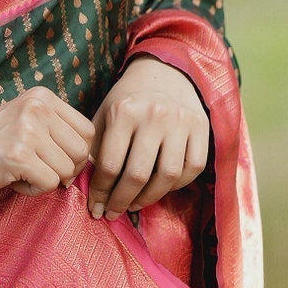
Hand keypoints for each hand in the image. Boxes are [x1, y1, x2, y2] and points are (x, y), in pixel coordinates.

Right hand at [0, 87, 93, 197]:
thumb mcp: (27, 121)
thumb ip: (58, 130)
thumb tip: (90, 158)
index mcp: (42, 97)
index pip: (87, 130)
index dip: (78, 153)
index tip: (58, 160)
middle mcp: (37, 108)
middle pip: (81, 151)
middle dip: (66, 170)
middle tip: (42, 172)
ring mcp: (27, 130)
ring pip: (66, 170)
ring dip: (48, 181)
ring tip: (24, 173)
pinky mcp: (19, 156)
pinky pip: (49, 184)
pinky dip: (34, 190)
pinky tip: (15, 181)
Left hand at [87, 56, 209, 220]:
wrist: (163, 73)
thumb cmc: (127, 101)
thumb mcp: (104, 116)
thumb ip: (95, 149)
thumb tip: (85, 190)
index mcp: (124, 111)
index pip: (109, 165)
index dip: (100, 193)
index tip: (95, 208)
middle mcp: (155, 114)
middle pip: (138, 175)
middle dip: (121, 201)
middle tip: (112, 214)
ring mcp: (181, 121)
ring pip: (167, 176)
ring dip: (149, 198)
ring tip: (134, 204)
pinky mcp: (202, 127)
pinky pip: (192, 169)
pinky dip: (176, 185)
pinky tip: (160, 188)